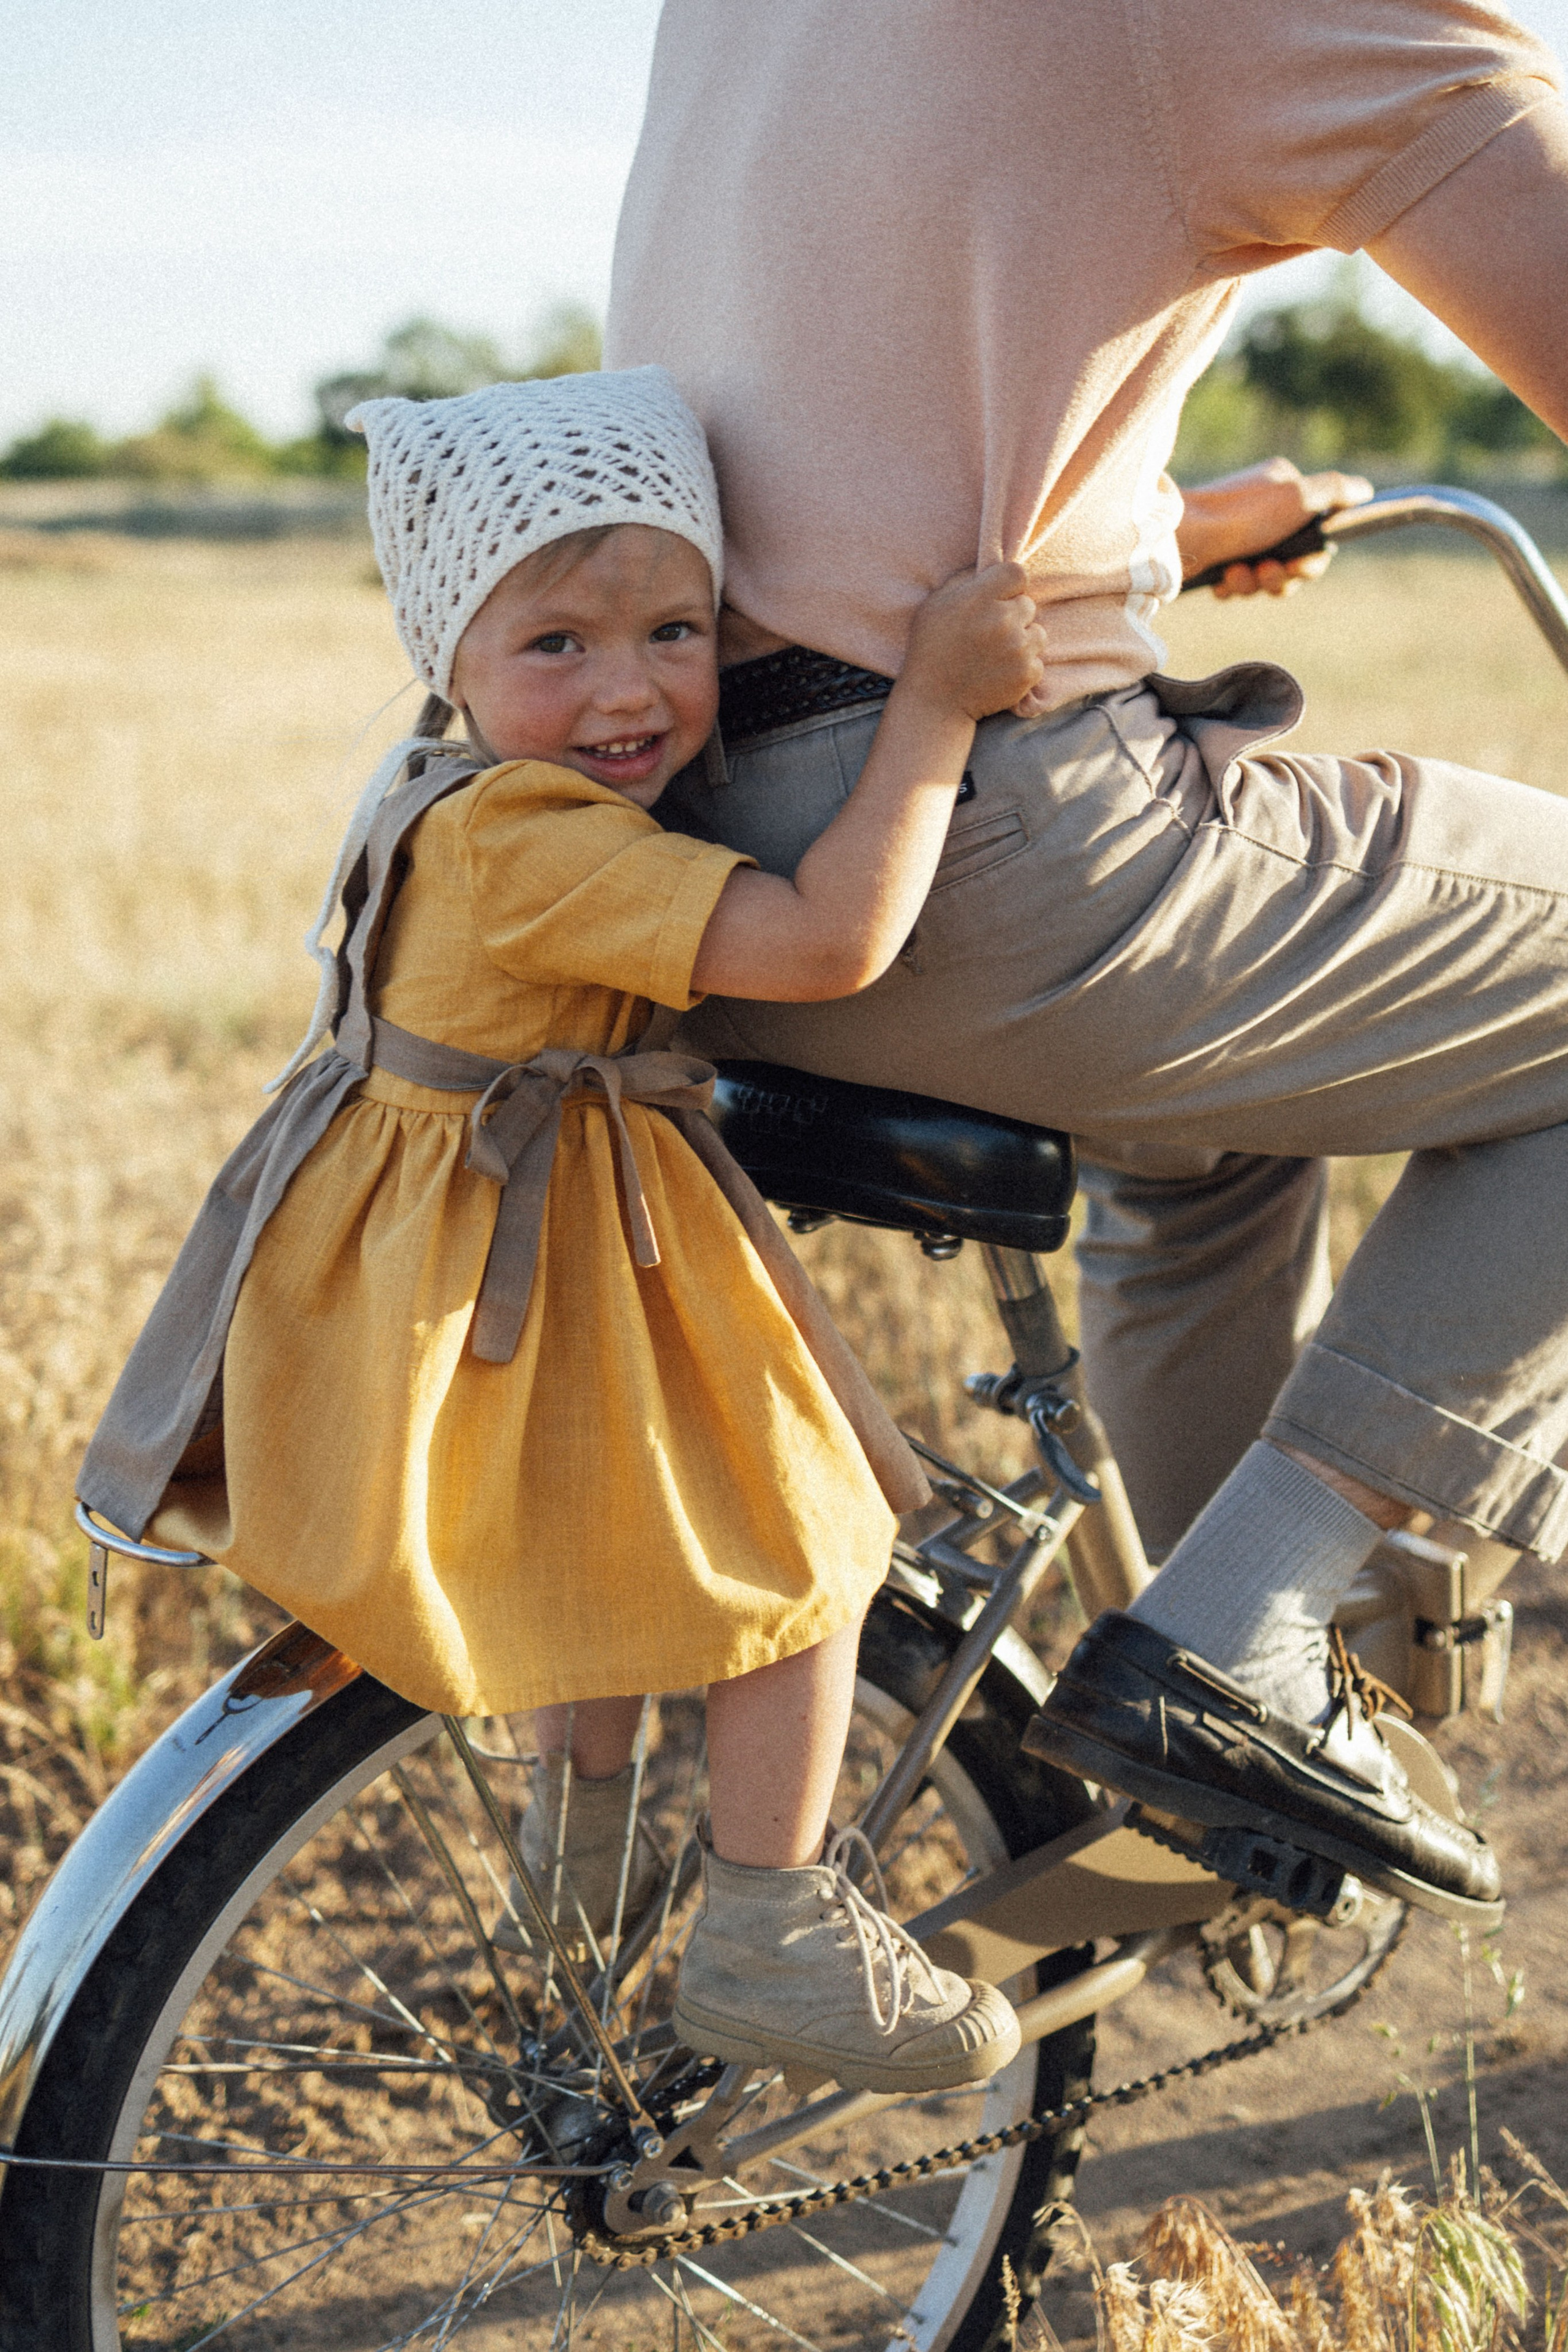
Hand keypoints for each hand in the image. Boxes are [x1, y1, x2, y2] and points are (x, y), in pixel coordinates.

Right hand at [902, 561, 1046, 718]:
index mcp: (979, 597)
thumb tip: (990, 565)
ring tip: (997, 655)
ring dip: (1022, 642)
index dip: (1010, 586)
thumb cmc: (930, 649)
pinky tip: (1000, 672)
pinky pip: (1038, 661)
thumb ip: (965, 580)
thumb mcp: (936, 604)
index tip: (999, 599)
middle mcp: (1002, 620)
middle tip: (991, 634)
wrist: (934, 702)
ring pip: (1038, 633)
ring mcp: (1018, 648)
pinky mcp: (1027, 674)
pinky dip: (1024, 667)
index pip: (1018, 573)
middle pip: (1028, 604)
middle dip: (1014, 616)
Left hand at [1177, 457, 1373, 598]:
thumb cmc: (1241, 516)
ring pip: (1264, 576)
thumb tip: (1365, 491)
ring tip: (1237, 572)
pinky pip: (1236, 584)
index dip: (1313, 560)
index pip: (1317, 535)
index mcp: (1284, 490)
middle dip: (1282, 576)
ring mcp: (1236, 535)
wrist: (1179, 538)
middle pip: (1292, 561)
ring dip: (1255, 583)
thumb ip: (1337, 492)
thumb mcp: (1300, 496)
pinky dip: (1232, 587)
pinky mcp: (1213, 558)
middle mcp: (1261, 510)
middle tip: (1266, 572)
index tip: (1301, 566)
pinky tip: (1221, 580)